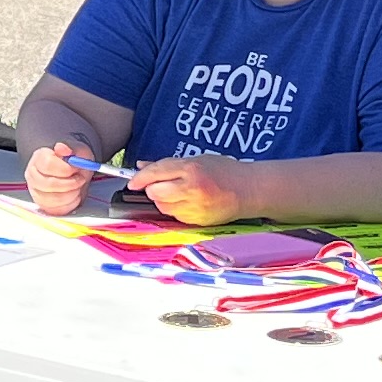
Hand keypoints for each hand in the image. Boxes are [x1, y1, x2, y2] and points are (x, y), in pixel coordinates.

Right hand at [25, 140, 102, 213]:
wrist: (75, 172)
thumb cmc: (74, 161)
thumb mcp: (78, 150)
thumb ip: (71, 148)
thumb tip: (62, 148)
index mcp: (39, 158)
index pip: (48, 164)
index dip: (66, 169)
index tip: (77, 169)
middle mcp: (32, 175)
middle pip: (48, 184)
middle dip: (70, 184)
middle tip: (80, 179)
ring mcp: (35, 191)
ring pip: (52, 199)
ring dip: (71, 194)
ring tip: (77, 187)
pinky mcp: (43, 205)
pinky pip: (55, 210)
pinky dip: (69, 204)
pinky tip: (74, 196)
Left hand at [127, 153, 251, 224]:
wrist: (249, 190)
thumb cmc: (225, 171)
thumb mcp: (197, 160)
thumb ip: (169, 164)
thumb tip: (142, 166)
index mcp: (192, 170)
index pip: (156, 173)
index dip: (140, 178)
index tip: (132, 181)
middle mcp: (192, 189)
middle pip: (155, 193)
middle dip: (152, 189)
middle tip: (160, 184)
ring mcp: (195, 208)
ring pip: (163, 206)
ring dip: (162, 199)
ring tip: (177, 192)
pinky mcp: (197, 221)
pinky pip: (175, 216)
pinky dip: (174, 209)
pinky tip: (187, 201)